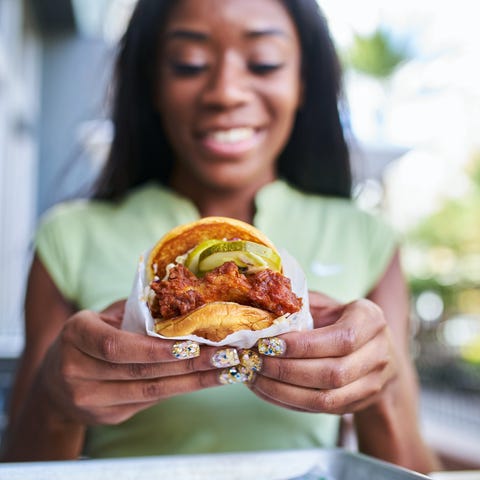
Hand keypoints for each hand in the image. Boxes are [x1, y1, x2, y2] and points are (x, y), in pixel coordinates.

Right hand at [37, 301, 238, 425]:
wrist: (56, 379)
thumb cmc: (91, 335)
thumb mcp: (105, 316)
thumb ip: (138, 311)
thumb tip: (189, 304)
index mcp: (75, 335)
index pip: (116, 346)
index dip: (155, 348)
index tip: (193, 343)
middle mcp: (76, 371)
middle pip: (140, 372)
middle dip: (188, 364)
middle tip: (224, 354)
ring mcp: (89, 400)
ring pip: (149, 392)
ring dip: (193, 381)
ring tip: (225, 370)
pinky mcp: (107, 417)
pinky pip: (149, 402)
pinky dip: (180, 390)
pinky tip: (205, 380)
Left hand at [249, 291, 396, 413]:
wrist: (374, 349)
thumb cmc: (340, 318)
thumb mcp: (326, 303)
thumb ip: (301, 305)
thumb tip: (263, 312)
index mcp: (370, 320)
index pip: (341, 339)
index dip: (304, 345)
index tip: (270, 344)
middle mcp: (378, 354)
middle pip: (333, 373)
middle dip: (287, 370)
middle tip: (256, 361)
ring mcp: (370, 384)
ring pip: (326, 399)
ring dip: (284, 391)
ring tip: (255, 377)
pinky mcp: (355, 405)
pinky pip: (318, 410)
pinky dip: (287, 401)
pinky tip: (264, 389)